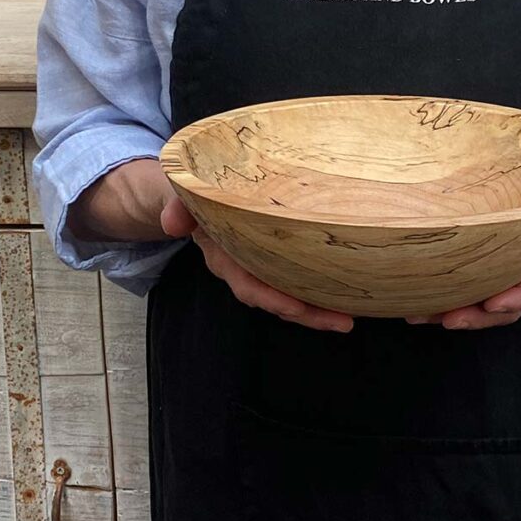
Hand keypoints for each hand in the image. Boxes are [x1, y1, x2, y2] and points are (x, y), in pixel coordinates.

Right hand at [169, 200, 354, 333]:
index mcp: (224, 258)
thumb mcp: (185, 198)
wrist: (197, 199)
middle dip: (308, 314)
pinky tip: (348, 297)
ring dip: (319, 311)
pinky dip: (319, 293)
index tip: (296, 307)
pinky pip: (297, 283)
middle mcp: (244, 270)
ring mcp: (261, 269)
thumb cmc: (197, 198)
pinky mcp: (276, 264)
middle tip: (342, 322)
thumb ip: (179, 207)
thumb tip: (172, 222)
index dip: (271, 297)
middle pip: (276, 300)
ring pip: (290, 298)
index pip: (248, 284)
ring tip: (348, 319)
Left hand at [404, 178, 520, 330]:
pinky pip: (469, 291)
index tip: (493, 303)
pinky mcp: (490, 272)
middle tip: (445, 318)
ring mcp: (509, 277)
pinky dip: (444, 298)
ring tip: (419, 314)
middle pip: (504, 306)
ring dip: (451, 312)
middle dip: (476, 316)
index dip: (517, 296)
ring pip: (482, 305)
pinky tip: (416, 299)